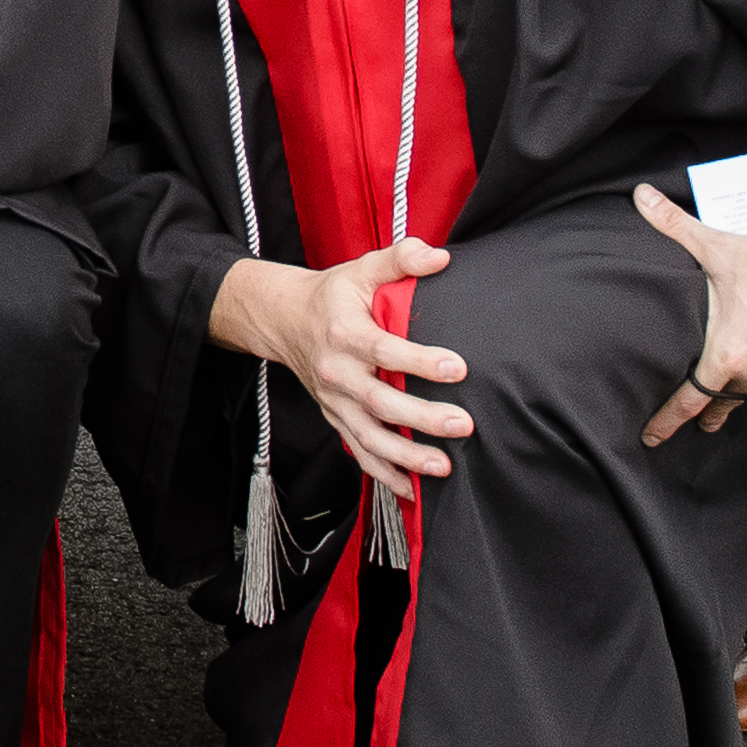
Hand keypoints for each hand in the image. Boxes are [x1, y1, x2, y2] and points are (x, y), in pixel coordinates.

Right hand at [211, 238, 469, 497]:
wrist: (283, 320)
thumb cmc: (332, 296)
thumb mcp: (361, 269)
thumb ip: (400, 258)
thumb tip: (439, 256)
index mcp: (344, 333)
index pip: (383, 350)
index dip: (419, 360)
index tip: (457, 367)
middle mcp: (336, 372)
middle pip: (379, 402)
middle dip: (421, 417)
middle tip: (462, 424)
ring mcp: (333, 401)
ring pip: (368, 436)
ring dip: (405, 455)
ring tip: (443, 466)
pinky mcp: (335, 418)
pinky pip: (357, 450)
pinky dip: (382, 474)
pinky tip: (411, 489)